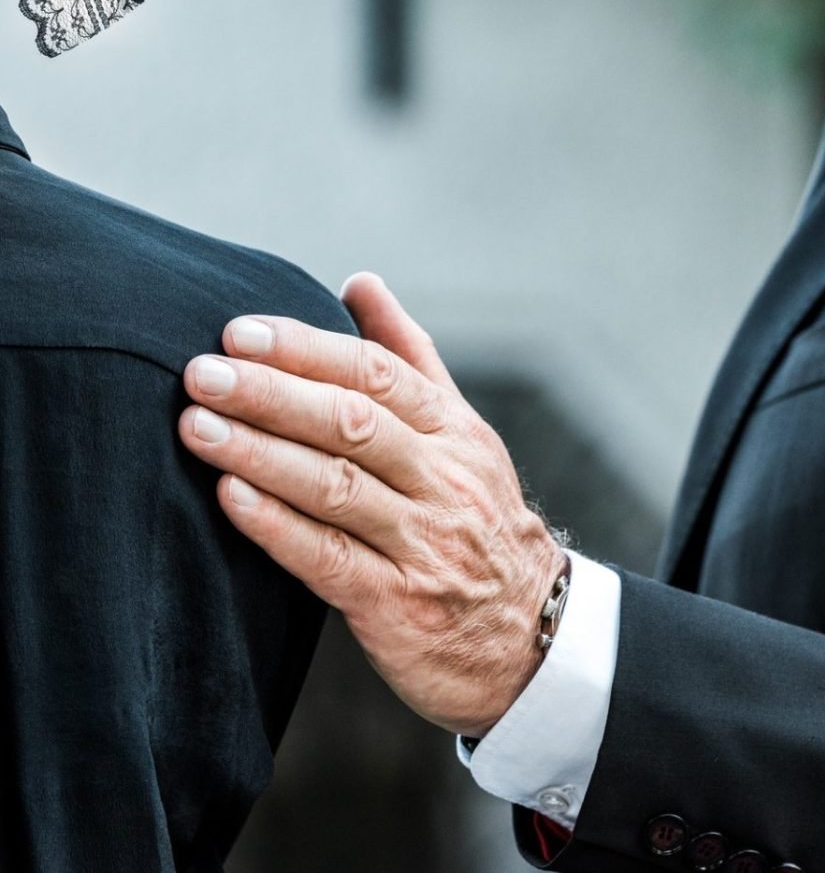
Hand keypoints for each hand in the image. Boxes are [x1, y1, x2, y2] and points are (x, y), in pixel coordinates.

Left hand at [179, 273, 563, 736]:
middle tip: (203, 373)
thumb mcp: (462, 432)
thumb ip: (409, 357)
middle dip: (272, 393)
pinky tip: (230, 498)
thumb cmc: (478, 519)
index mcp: (454, 431)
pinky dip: (278, 527)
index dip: (305, 349)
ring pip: (336, 486)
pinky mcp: (398, 605)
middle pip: (352, 422)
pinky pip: (330, 560)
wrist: (533, 637)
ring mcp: (423, 543)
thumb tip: (360, 281)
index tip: (239, 332)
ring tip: (197, 426)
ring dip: (261, 453)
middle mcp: (442, 480)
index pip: (377, 373)